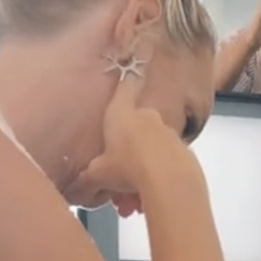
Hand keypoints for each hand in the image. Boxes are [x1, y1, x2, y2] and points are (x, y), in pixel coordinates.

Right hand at [67, 49, 193, 216]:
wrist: (170, 179)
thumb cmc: (127, 167)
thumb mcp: (98, 175)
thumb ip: (87, 179)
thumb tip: (75, 190)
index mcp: (122, 114)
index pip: (125, 88)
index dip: (130, 75)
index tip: (141, 55)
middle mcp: (147, 119)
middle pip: (134, 134)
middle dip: (125, 160)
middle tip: (117, 186)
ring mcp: (169, 135)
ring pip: (150, 154)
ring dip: (138, 178)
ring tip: (130, 205)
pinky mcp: (185, 152)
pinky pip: (165, 166)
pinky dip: (154, 182)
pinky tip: (146, 203)